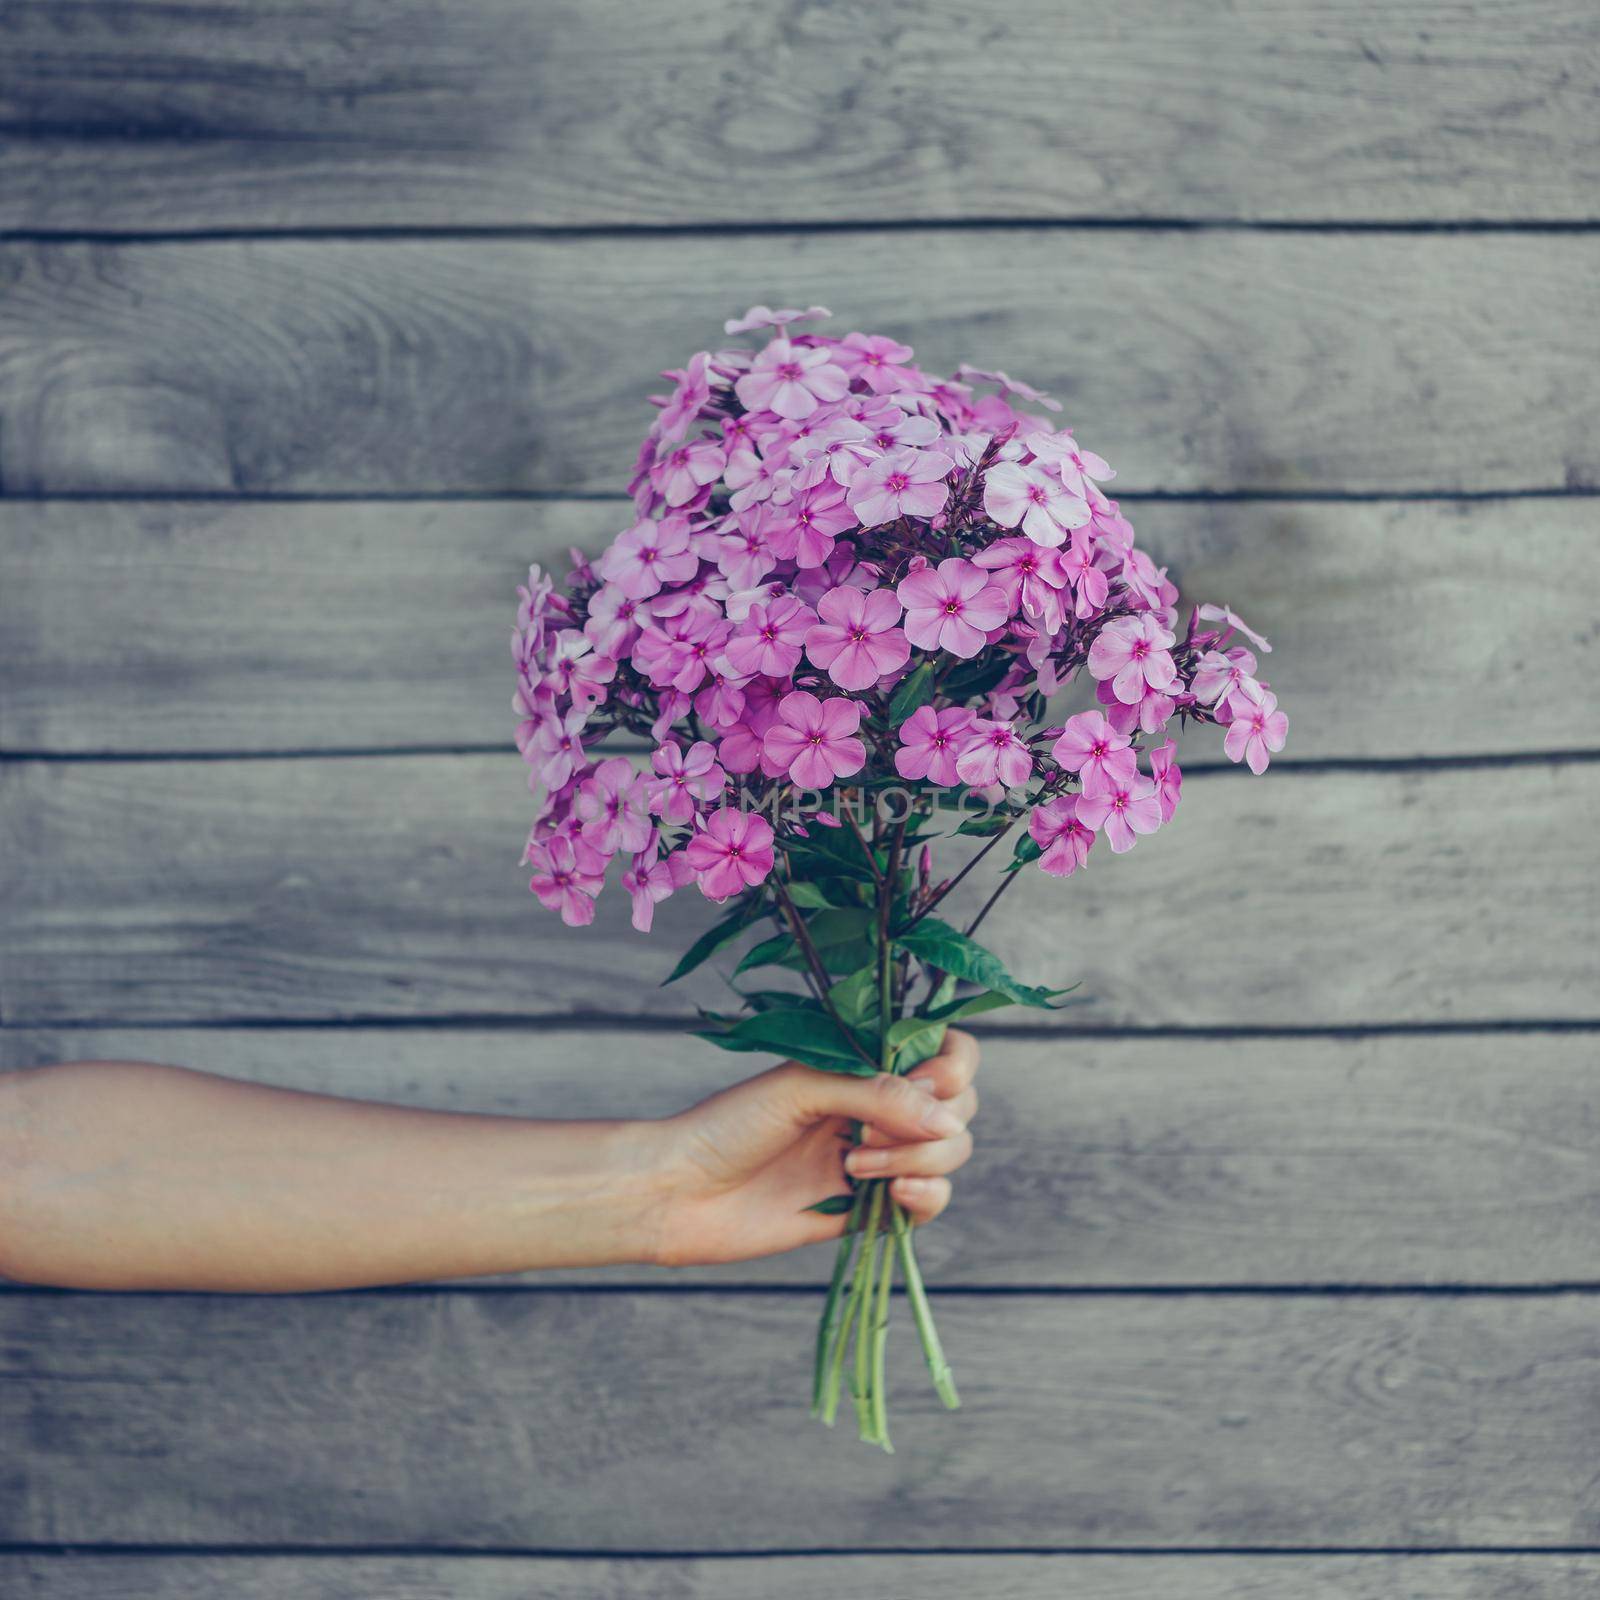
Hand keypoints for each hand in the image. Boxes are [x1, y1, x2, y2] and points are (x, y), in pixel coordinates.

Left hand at [648, 1030, 979, 1266]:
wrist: (681, 1193)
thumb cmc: (728, 1125)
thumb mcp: (801, 1088)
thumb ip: (876, 1094)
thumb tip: (948, 1121)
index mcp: (864, 1064)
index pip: (948, 1052)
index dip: (952, 1067)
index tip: (921, 1083)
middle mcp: (879, 1107)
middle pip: (960, 1105)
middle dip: (930, 1121)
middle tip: (866, 1134)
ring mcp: (880, 1158)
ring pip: (951, 1153)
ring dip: (920, 1159)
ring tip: (856, 1167)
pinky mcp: (872, 1209)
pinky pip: (931, 1202)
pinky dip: (928, 1197)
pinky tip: (895, 1194)